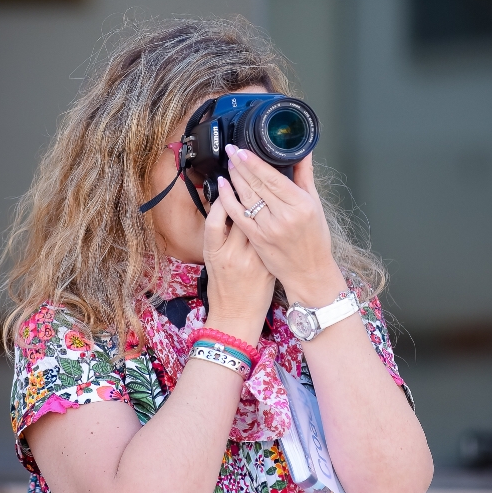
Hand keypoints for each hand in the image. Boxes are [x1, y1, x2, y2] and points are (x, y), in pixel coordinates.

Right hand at [203, 195, 274, 346]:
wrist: (236, 316)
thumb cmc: (222, 288)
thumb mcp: (212, 260)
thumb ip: (219, 236)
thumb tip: (226, 207)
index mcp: (215, 252)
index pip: (216, 219)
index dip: (223, 199)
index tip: (227, 182)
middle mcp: (233, 254)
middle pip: (242, 217)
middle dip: (246, 195)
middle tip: (250, 176)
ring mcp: (253, 260)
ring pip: (261, 226)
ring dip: (265, 207)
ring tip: (268, 189)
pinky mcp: (268, 266)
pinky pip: (272, 240)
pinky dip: (276, 226)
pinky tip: (279, 213)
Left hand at [217, 146, 346, 306]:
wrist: (308, 270)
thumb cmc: (315, 238)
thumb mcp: (315, 204)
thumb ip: (305, 176)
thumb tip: (302, 151)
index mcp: (301, 205)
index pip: (273, 178)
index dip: (254, 163)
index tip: (242, 150)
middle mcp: (284, 217)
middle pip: (257, 185)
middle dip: (241, 166)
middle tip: (231, 150)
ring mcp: (268, 229)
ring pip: (246, 198)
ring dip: (234, 179)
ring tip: (229, 164)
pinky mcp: (256, 239)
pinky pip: (238, 215)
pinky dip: (228, 199)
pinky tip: (223, 186)